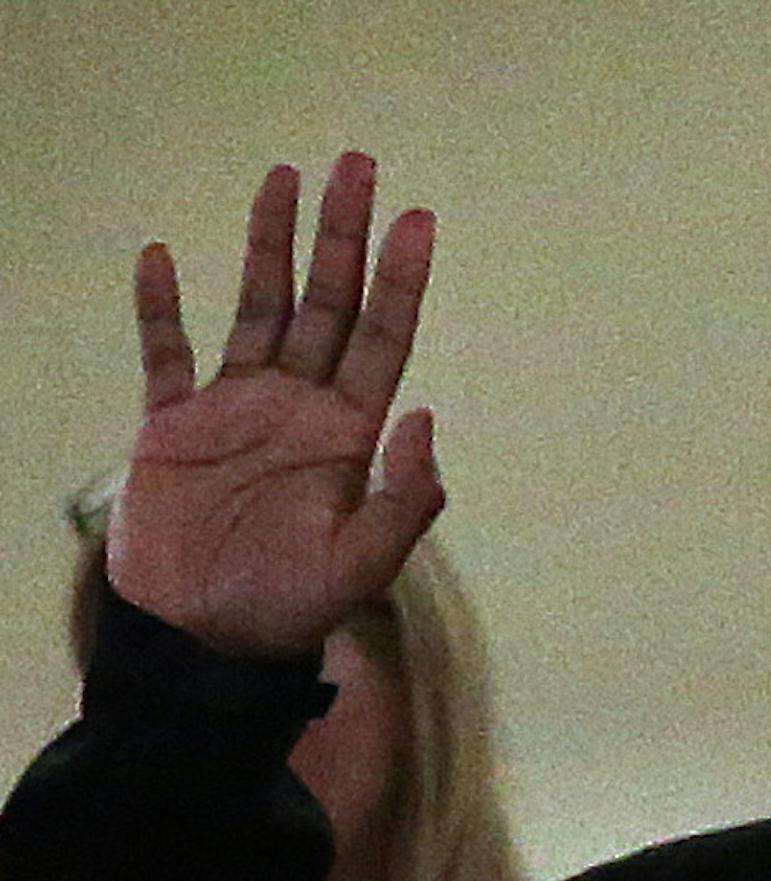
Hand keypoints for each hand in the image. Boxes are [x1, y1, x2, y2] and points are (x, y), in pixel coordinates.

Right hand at [107, 153, 442, 658]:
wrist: (204, 641)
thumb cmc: (288, 612)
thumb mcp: (361, 568)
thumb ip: (404, 502)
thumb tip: (423, 419)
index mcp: (346, 439)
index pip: (381, 342)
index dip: (399, 283)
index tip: (418, 222)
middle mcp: (297, 411)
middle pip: (326, 306)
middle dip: (342, 238)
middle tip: (359, 166)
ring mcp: (235, 412)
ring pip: (258, 309)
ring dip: (272, 246)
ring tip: (286, 179)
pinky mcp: (173, 427)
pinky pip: (166, 354)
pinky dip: (163, 309)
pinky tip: (166, 257)